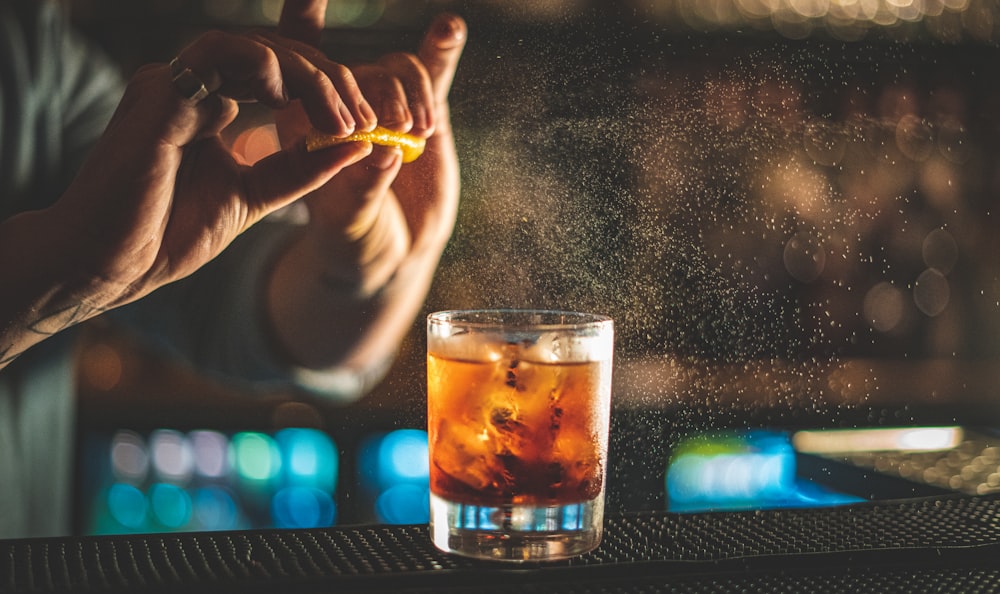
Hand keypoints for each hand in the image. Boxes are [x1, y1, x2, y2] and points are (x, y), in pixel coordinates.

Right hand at [49, 22, 382, 313]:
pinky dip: (263, 67)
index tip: (366, 121)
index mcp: (212, 108)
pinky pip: (218, 55)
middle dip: (330, 82)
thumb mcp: (255, 197)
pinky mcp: (160, 92)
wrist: (112, 266)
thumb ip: (301, 169)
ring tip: (340, 119)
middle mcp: (194, 90)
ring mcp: (175, 86)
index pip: (279, 76)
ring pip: (256, 50)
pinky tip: (288, 99)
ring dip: (309, 77)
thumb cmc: (168, 235)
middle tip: (365, 120)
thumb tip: (359, 144)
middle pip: (277, 58)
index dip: (326, 86)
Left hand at [274, 9, 467, 294]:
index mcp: (305, 121)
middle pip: (353, 69)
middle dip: (373, 95)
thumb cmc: (353, 239)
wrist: (395, 253)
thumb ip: (364, 186)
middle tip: (390, 131)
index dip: (302, 21)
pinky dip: (441, 53)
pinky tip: (448, 30)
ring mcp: (385, 105)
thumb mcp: (349, 221)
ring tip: (417, 133)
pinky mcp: (425, 112)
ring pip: (394, 71)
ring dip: (409, 95)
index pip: (297, 62)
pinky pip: (432, 75)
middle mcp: (342, 104)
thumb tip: (385, 149)